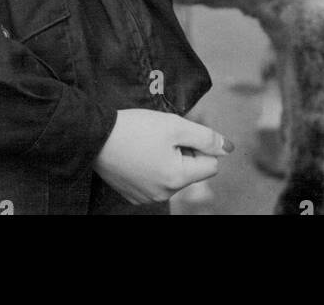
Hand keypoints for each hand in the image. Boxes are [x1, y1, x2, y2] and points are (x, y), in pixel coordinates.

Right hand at [93, 108, 233, 204]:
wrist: (94, 135)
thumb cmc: (136, 127)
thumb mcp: (175, 125)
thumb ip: (205, 137)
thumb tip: (228, 149)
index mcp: (177, 178)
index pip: (210, 164)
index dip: (200, 145)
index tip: (180, 133)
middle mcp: (164, 194)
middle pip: (191, 171)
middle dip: (184, 151)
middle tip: (162, 135)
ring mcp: (148, 197)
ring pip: (173, 175)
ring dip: (168, 158)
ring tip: (147, 143)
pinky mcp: (133, 195)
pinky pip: (155, 181)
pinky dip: (152, 166)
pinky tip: (137, 153)